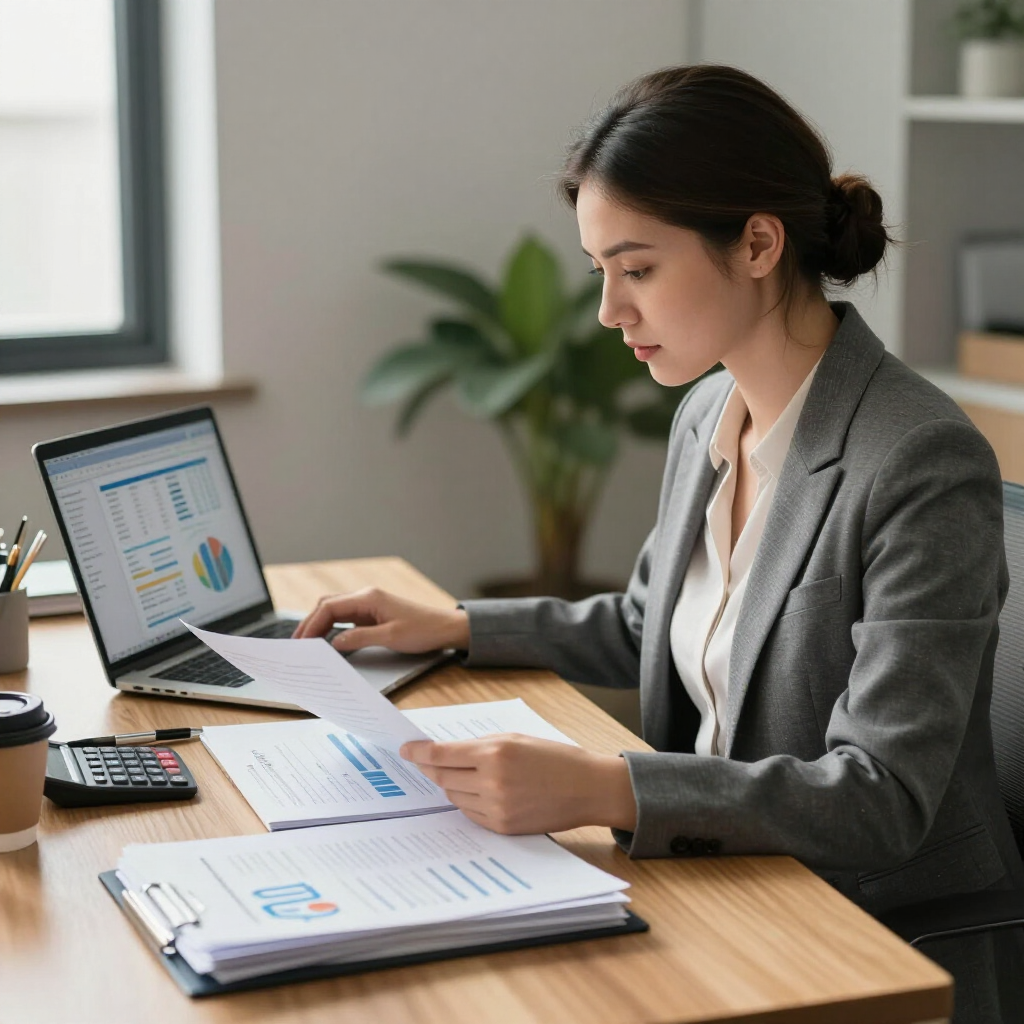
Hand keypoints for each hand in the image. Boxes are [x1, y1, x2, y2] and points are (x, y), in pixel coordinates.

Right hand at [291, 587, 469, 653]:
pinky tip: (326, 640)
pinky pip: (345, 618)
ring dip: (320, 625)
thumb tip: (333, 643)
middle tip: (297, 644)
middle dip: (310, 623)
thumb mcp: (391, 637)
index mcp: (368, 598)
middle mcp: (366, 597)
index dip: (312, 624)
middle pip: (327, 606)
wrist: (445, 628)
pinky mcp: (372, 614)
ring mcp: (368, 605)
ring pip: (334, 611)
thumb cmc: (423, 630)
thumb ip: (360, 638)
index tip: (300, 641)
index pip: (329, 607)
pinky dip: (332, 627)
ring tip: (307, 644)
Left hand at [399, 734, 637, 834]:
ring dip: (451, 785)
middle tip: (424, 761)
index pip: (441, 754)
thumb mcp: (516, 739)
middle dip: (431, 768)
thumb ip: (480, 746)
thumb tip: (446, 751)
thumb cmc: (554, 758)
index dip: (418, 752)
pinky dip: (468, 802)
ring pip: (454, 796)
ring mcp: (497, 808)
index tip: (405, 749)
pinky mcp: (503, 827)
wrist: (587, 788)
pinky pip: (470, 814)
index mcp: (495, 753)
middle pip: (442, 777)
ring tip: (463, 775)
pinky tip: (478, 792)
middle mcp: (492, 782)